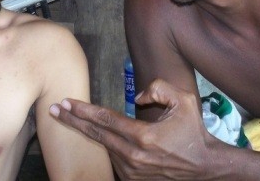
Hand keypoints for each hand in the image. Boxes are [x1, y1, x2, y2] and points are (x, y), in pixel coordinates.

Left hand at [50, 79, 213, 179]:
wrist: (205, 166)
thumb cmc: (194, 132)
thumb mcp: (184, 100)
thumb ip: (158, 88)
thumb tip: (136, 96)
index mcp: (143, 136)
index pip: (105, 119)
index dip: (83, 110)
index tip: (66, 102)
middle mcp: (134, 156)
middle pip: (95, 134)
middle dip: (72, 120)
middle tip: (54, 110)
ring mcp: (133, 171)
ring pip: (105, 147)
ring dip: (91, 133)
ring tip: (76, 120)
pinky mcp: (134, 180)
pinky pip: (114, 159)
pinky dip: (108, 146)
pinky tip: (102, 136)